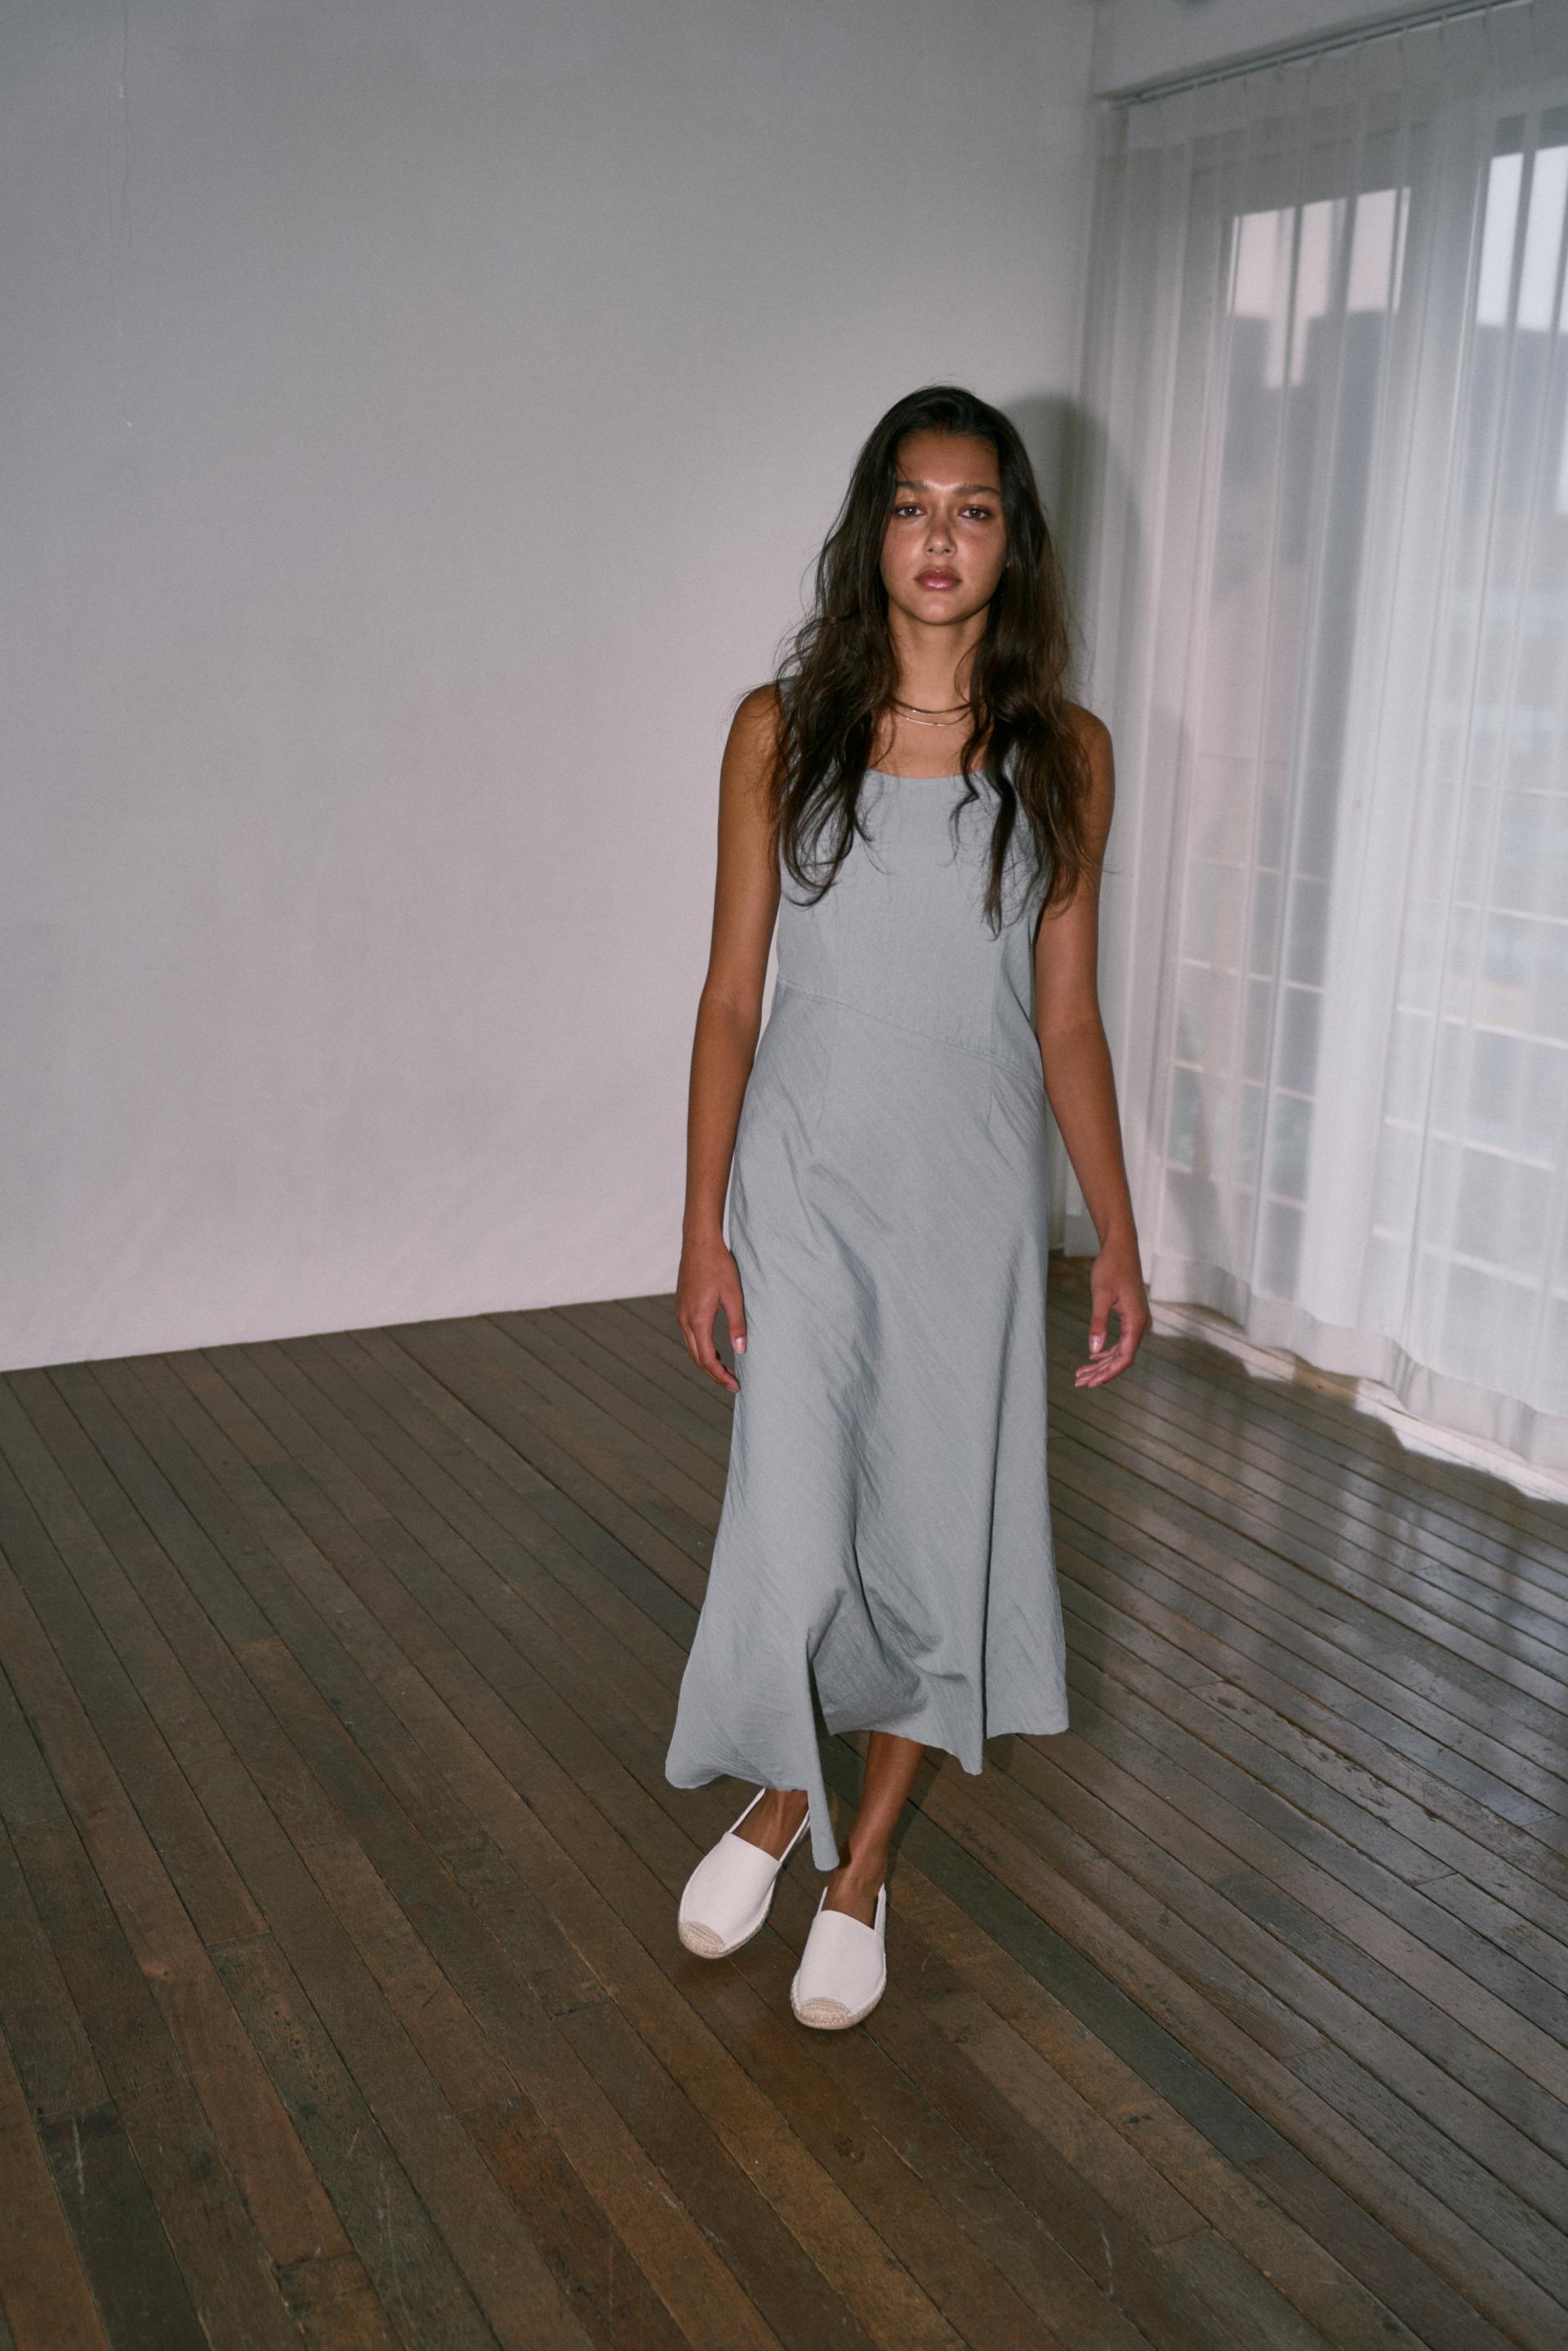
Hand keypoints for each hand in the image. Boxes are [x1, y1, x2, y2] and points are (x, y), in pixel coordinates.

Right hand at [676, 1231, 746, 1392]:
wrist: (699, 1243)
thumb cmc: (719, 1266)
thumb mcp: (735, 1296)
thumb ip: (738, 1325)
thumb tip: (741, 1351)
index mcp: (698, 1320)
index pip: (707, 1359)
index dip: (721, 1376)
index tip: (735, 1385)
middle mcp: (685, 1320)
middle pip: (697, 1358)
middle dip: (714, 1373)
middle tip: (732, 1383)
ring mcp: (680, 1313)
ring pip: (691, 1347)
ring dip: (706, 1361)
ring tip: (725, 1369)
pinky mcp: (681, 1306)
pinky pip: (689, 1335)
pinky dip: (701, 1347)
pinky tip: (715, 1347)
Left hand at [1075, 1234, 1149, 1388]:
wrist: (1120, 1248)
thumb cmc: (1111, 1268)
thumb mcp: (1101, 1295)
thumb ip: (1098, 1323)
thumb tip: (1093, 1350)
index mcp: (1136, 1321)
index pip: (1125, 1357)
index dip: (1109, 1373)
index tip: (1092, 1383)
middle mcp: (1139, 1323)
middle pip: (1122, 1357)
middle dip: (1101, 1372)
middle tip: (1080, 1382)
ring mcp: (1136, 1320)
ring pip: (1120, 1350)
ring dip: (1102, 1363)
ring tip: (1082, 1373)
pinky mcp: (1131, 1315)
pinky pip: (1120, 1340)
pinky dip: (1106, 1350)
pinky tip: (1093, 1356)